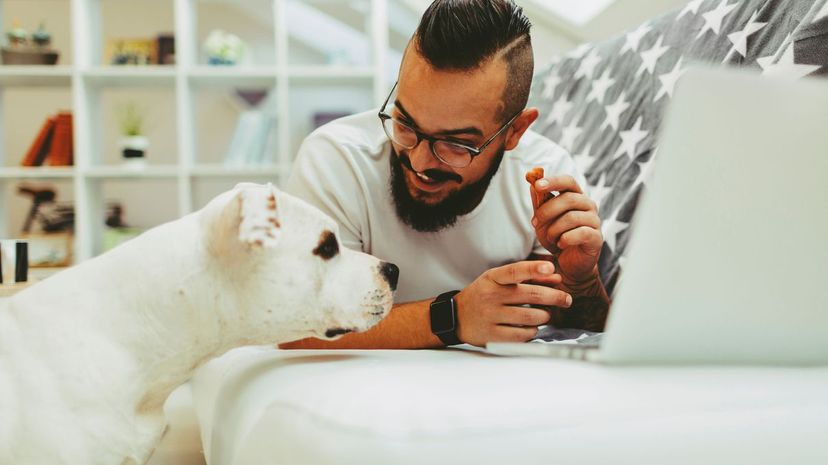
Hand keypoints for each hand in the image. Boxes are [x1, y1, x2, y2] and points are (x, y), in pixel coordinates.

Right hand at [454, 261, 572, 346]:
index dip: (534, 268)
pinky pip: (523, 335)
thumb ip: (527, 277)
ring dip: (545, 316)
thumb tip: (555, 278)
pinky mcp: (492, 336)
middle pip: (531, 296)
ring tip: (545, 314)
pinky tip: (531, 327)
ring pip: (531, 317)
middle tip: (565, 299)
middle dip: (555, 297)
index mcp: (492, 278)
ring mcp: (490, 317)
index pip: (515, 271)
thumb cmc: (483, 295)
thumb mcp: (499, 280)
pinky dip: (533, 331)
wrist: (456, 316)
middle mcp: (490, 296)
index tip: (550, 268)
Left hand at [529, 174, 602, 283]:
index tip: (537, 185)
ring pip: (572, 217)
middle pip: (569, 198)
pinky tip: (560, 245)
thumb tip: (531, 184)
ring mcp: (595, 221)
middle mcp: (588, 205)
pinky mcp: (597, 237)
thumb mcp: (543, 220)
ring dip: (554, 229)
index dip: (553, 181)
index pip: (568, 181)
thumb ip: (539, 203)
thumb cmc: (557, 237)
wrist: (569, 263)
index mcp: (576, 196)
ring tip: (550, 238)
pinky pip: (580, 233)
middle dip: (547, 211)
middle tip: (535, 223)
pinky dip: (565, 239)